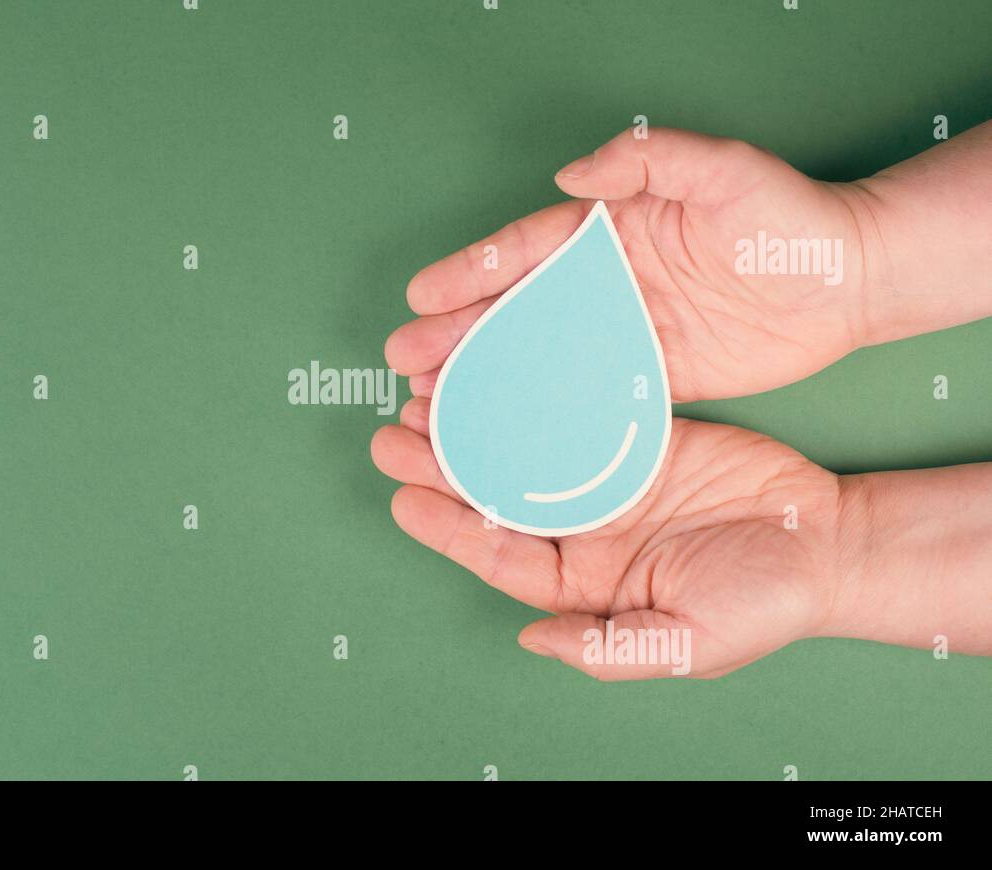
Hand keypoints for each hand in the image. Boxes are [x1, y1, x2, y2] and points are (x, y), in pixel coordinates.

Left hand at [372, 409, 842, 677]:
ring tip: (426, 395)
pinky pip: (573, 412)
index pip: (501, 555)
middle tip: (394, 432)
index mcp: (583, 581)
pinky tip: (497, 371)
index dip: (450, 527)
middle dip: (442, 466)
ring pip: (522, 449)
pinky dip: (532, 394)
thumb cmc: (762, 601)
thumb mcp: (687, 642)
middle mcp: (582, 529)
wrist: (828, 542)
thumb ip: (608, 648)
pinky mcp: (633, 437)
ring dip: (474, 425)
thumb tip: (531, 638)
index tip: (402, 498)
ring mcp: (604, 479)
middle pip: (497, 495)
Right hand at [385, 127, 884, 401]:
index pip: (527, 250)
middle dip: (458, 332)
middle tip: (405, 360)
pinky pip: (587, 392)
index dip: (471, 273)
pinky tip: (508, 426)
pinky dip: (544, 408)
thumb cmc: (787, 217)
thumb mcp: (724, 169)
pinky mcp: (652, 372)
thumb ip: (649, 161)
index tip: (422, 295)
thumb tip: (572, 177)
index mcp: (611, 229)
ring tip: (436, 399)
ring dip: (488, 375)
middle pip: (517, 309)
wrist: (849, 280)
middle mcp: (607, 282)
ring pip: (540, 355)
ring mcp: (625, 330)